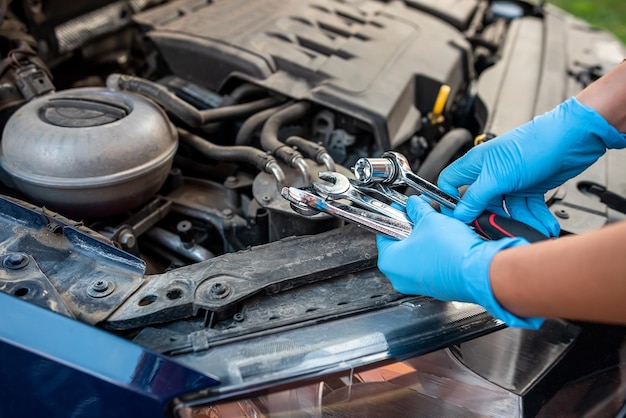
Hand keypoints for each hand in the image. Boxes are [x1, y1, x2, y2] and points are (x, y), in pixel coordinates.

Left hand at [377, 196, 542, 327]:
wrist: (477, 271)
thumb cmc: (450, 251)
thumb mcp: (429, 219)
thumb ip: (417, 209)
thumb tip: (414, 204)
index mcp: (389, 261)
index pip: (384, 232)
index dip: (395, 215)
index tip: (403, 207)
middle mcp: (399, 277)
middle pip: (400, 244)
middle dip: (412, 226)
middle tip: (421, 213)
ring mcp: (417, 284)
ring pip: (416, 254)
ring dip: (424, 237)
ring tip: (435, 224)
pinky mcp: (435, 287)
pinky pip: (429, 265)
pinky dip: (434, 251)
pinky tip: (444, 240)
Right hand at [438, 97, 625, 235]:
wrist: (572, 139)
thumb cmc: (533, 145)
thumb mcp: (497, 176)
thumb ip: (476, 197)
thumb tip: (460, 214)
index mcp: (476, 164)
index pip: (450, 181)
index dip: (449, 199)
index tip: (457, 217)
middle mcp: (490, 172)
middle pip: (480, 201)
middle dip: (490, 217)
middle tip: (495, 229)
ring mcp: (510, 180)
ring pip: (506, 208)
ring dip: (519, 221)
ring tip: (530, 229)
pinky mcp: (529, 187)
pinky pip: (526, 208)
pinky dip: (534, 218)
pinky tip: (542, 225)